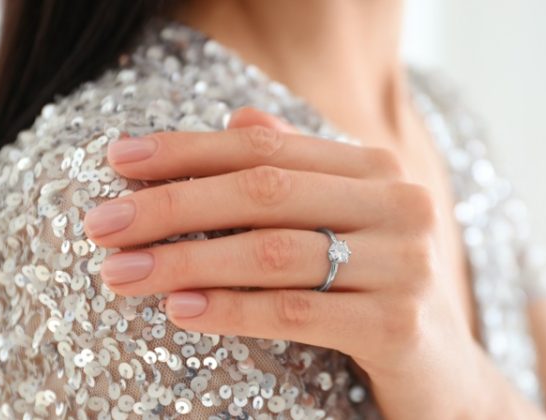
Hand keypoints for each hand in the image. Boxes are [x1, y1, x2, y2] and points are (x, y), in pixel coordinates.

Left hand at [84, 107, 478, 418]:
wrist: (443, 374)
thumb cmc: (378, 290)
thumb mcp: (344, 222)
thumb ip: (299, 170)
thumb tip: (237, 119)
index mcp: (379, 170)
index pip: (269, 148)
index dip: (189, 150)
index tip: (119, 161)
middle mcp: (400, 205)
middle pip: (265, 192)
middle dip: (173, 204)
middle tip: (102, 224)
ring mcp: (405, 264)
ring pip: (273, 252)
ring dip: (186, 260)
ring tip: (122, 272)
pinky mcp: (398, 324)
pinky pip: (295, 311)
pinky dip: (231, 308)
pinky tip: (180, 308)